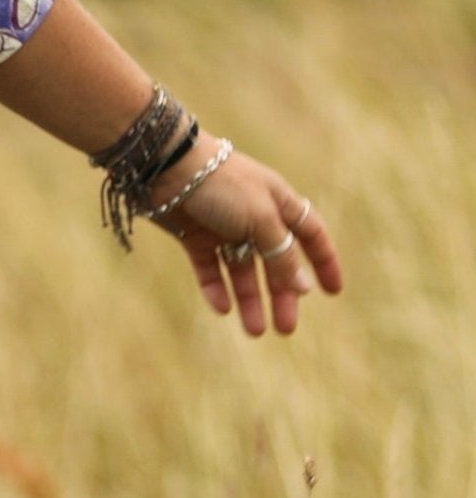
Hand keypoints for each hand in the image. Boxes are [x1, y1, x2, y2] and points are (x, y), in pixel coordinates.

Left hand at [147, 143, 341, 337]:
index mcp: (278, 202)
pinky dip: (216, 287)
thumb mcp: (261, 219)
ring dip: (249, 299)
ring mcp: (221, 225)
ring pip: (241, 269)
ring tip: (254, 331)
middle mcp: (253, 215)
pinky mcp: (193, 234)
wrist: (165, 166)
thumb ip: (282, 252)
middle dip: (282, 295)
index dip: (323, 261)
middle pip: (275, 261)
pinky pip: (209, 268)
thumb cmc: (221, 185)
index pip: (310, 234)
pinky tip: (223, 308)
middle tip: (286, 328)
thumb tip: (302, 286)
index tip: (332, 292)